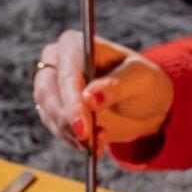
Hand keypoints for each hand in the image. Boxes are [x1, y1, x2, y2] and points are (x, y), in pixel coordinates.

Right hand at [32, 31, 173, 151]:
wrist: (143, 103)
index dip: (72, 102)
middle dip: (66, 121)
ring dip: (70, 134)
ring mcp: (52, 85)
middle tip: (87, 141)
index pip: (66, 73)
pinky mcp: (55, 108)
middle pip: (47, 92)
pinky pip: (55, 126)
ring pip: (48, 112)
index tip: (83, 128)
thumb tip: (90, 97)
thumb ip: (116, 86)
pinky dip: (72, 140)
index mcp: (74, 44)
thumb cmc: (143, 82)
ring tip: (98, 145)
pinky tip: (94, 146)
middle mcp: (57, 61)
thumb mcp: (138, 80)